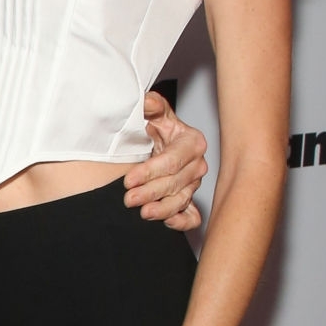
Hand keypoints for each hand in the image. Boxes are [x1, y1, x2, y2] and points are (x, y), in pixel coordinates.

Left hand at [122, 91, 207, 230]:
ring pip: (181, 200)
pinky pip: (191, 216)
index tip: (128, 179)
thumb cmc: (157, 126)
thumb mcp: (154, 112)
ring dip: (163, 209)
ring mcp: (194, 184)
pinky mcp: (190, 200)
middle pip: (175, 183)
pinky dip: (182, 222)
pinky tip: (168, 223)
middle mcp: (196, 165)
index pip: (171, 162)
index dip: (149, 172)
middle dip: (151, 192)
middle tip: (129, 199)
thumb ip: (151, 105)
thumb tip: (146, 102)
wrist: (158, 140)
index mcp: (192, 142)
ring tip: (144, 213)